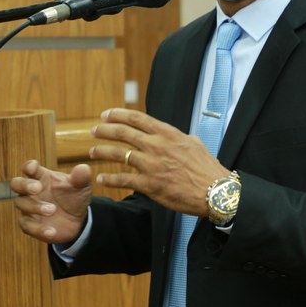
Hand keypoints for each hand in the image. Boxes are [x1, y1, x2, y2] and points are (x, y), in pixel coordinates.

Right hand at [11, 160, 92, 243]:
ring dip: (35, 207)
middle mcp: (31, 191)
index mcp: (42, 177)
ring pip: (21, 203)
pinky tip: (51, 230)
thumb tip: (83, 168)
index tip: (33, 167)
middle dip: (24, 185)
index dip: (29, 166)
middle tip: (37, 188)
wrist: (77, 221)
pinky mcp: (30, 224)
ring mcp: (29, 207)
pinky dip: (38, 229)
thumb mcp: (82, 187)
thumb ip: (81, 178)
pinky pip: (27, 226)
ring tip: (53, 210)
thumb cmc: (75, 197)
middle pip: (17, 183)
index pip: (30, 168)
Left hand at [89, 108, 230, 216]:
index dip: (118, 114)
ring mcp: (151, 165)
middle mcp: (156, 146)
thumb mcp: (195, 143)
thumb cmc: (207, 168)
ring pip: (118, 154)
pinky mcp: (149, 184)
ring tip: (91, 152)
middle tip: (94, 130)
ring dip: (101, 152)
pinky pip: (123, 180)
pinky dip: (109, 179)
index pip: (137, 118)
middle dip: (104, 130)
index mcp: (167, 134)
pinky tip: (101, 179)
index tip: (106, 114)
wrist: (214, 191)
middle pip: (123, 133)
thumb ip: (179, 138)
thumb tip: (173, 136)